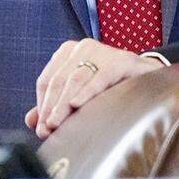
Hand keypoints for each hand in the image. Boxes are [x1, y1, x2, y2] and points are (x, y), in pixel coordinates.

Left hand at [25, 38, 163, 138]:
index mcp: (68, 52)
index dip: (42, 104)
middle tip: (46, 130)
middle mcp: (82, 47)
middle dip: (51, 108)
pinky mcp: (121, 60)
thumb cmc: (109, 87)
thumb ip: (55, 105)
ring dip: (63, 105)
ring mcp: (102, 51)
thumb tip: (31, 120)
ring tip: (56, 124)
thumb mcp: (79, 94)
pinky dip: (86, 92)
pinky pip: (100, 77)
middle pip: (59, 80)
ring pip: (76, 80)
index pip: (47, 80)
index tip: (40, 127)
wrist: (148, 78)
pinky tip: (77, 105)